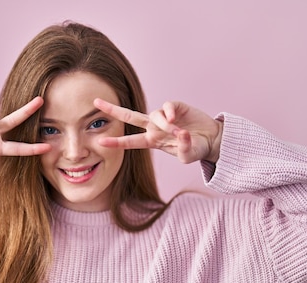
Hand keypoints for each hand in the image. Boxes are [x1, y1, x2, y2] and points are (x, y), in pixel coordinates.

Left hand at [93, 99, 221, 163]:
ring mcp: (164, 116)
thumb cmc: (196, 149)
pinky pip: (167, 106)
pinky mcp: (176, 107)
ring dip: (165, 124)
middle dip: (113, 110)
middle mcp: (154, 127)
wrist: (211, 139)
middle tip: (95, 102)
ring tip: (178, 132)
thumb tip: (181, 134)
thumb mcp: (188, 156)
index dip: (116, 142)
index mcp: (152, 141)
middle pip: (129, 117)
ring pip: (154, 115)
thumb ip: (183, 148)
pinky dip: (169, 112)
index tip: (100, 142)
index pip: (130, 141)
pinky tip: (176, 118)